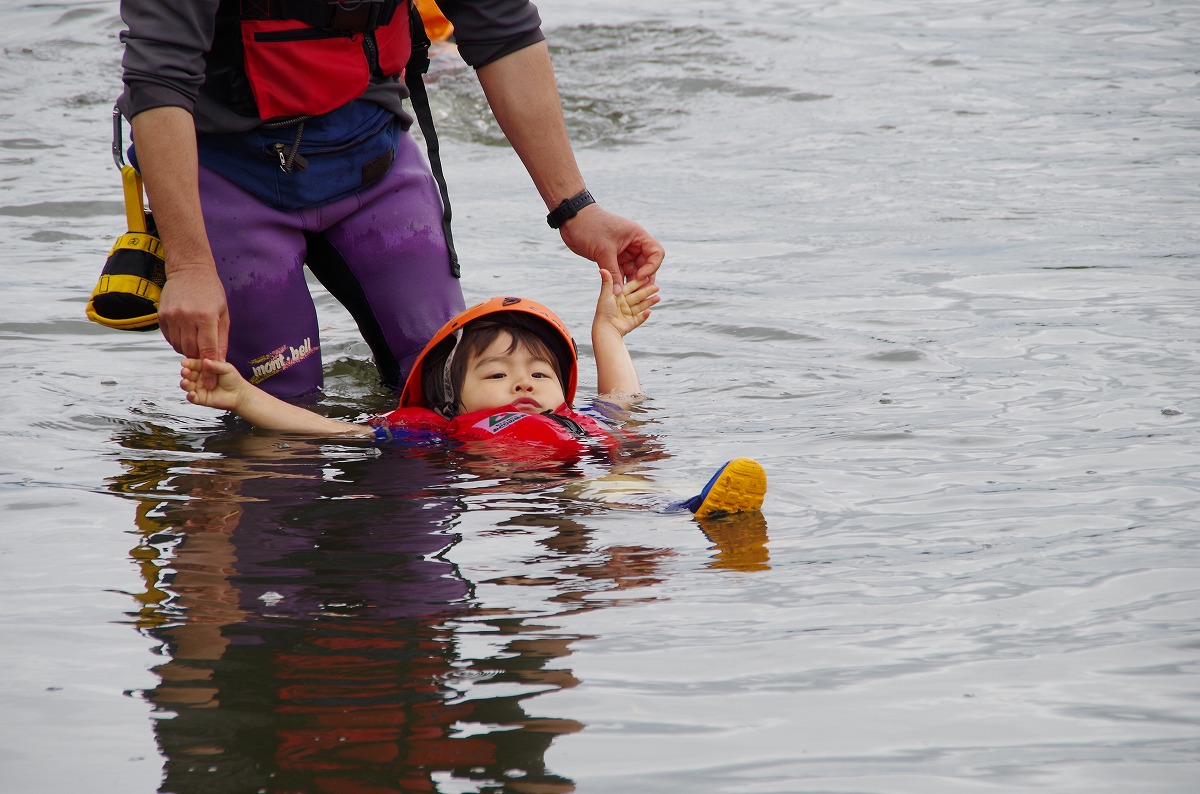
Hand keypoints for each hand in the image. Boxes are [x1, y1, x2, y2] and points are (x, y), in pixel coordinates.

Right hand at [159, 265, 229, 388]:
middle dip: (198, 361)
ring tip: (195, 344)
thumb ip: (221, 339)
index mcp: (206, 317)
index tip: (209, 384)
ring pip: (178, 346)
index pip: (207, 350)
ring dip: (187, 351)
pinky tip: (185, 335)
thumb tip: (219, 363)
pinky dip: (177, 342)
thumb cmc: (211, 292)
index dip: (209, 369)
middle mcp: (187, 317)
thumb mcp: (223, 314)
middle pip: (191, 351)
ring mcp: (172, 316)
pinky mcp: (161, 316)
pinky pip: (169, 338)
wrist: (189, 270)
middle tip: (203, 364)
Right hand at [180, 358, 245, 411]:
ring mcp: (199, 388)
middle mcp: (200, 377)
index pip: (194, 364)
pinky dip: (190, 396)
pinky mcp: (201, 398)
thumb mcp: (226, 368)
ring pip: (187, 385)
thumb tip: (206, 361)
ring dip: (184, 383)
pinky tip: (191, 393)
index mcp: (204, 368)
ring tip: (186, 382)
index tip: (185, 362)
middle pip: (188, 374)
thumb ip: (215, 365)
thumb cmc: (233, 379)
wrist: (239, 394)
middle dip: (185, 372)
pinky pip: (192, 398)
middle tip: (185, 371)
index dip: (189, 363)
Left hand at [560, 205, 663, 287]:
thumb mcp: (603, 250)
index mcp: (637, 236)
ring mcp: (623, 252)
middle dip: (643, 279)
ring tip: (627, 297)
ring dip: (631, 283)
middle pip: (646, 265)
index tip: (640, 277)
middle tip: (638, 294)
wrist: (572, 220)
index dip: (652, 267)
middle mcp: (633, 244)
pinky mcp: (612, 258)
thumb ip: (612, 272)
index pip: (656, 253)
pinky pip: (621, 273)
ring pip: (634, 271)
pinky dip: (620, 282)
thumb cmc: (590, 227)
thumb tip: (619, 293)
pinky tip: (618, 293)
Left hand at [594, 269, 658, 338]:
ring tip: (658, 298)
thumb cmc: (603, 312)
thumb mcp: (606, 295)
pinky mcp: (630, 324)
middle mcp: (623, 305)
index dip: (638, 283)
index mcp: (617, 297)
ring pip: (640, 306)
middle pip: (637, 296)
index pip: (630, 287)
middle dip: (647, 291)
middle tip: (657, 287)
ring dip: (649, 302)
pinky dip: (645, 316)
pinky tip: (650, 311)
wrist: (605, 329)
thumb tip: (602, 269)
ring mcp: (627, 314)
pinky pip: (640, 319)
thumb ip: (607, 282)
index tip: (647, 276)